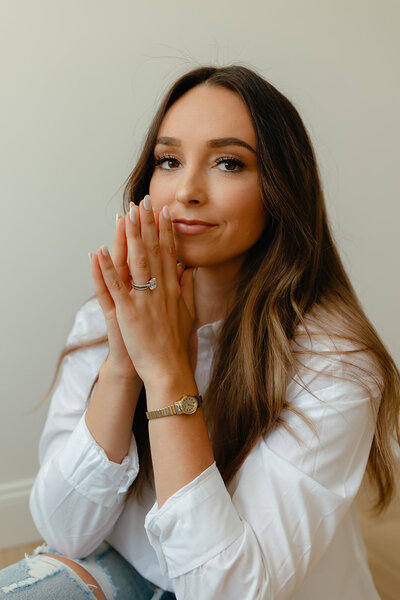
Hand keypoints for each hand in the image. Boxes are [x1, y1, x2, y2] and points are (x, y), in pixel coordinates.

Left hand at [90, 195, 195, 387]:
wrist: (169, 368)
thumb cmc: (176, 343)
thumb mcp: (188, 313)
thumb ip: (187, 289)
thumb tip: (188, 269)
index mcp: (172, 289)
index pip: (169, 253)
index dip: (165, 231)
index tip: (163, 212)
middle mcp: (160, 289)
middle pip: (153, 251)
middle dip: (148, 224)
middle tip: (144, 201)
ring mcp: (144, 299)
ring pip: (136, 262)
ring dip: (130, 236)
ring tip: (126, 215)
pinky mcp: (129, 312)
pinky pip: (115, 286)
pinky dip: (107, 268)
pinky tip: (100, 250)